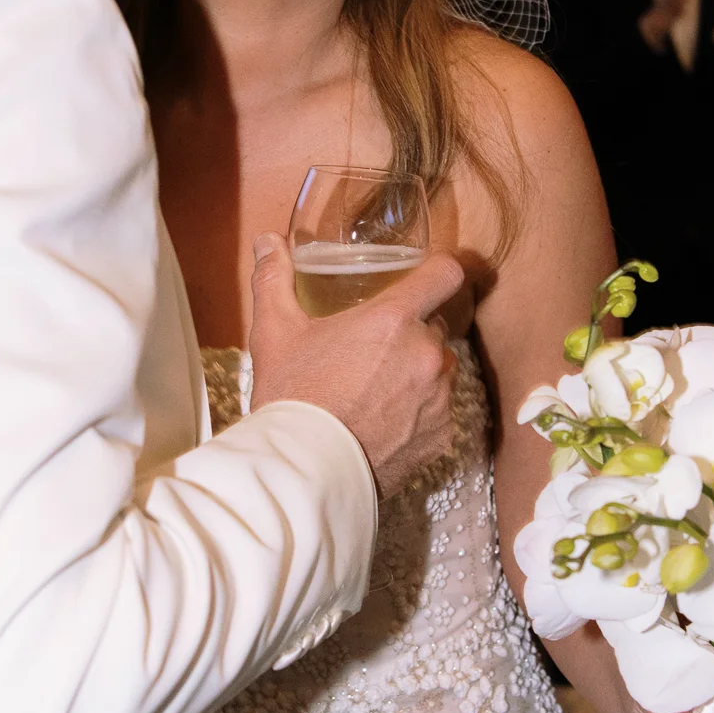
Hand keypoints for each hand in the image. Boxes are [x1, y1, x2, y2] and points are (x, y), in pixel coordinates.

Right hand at [248, 233, 463, 498]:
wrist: (305, 471)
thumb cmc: (291, 397)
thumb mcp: (275, 332)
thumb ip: (274, 279)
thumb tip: (267, 241)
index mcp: (394, 320)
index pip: (446, 275)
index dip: (438, 271)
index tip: (425, 278)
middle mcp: (428, 354)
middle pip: (436, 326)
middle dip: (411, 333)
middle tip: (374, 349)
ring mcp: (440, 398)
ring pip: (440, 371)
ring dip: (418, 373)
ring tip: (376, 390)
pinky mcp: (442, 436)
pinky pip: (439, 412)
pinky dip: (419, 414)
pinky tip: (383, 423)